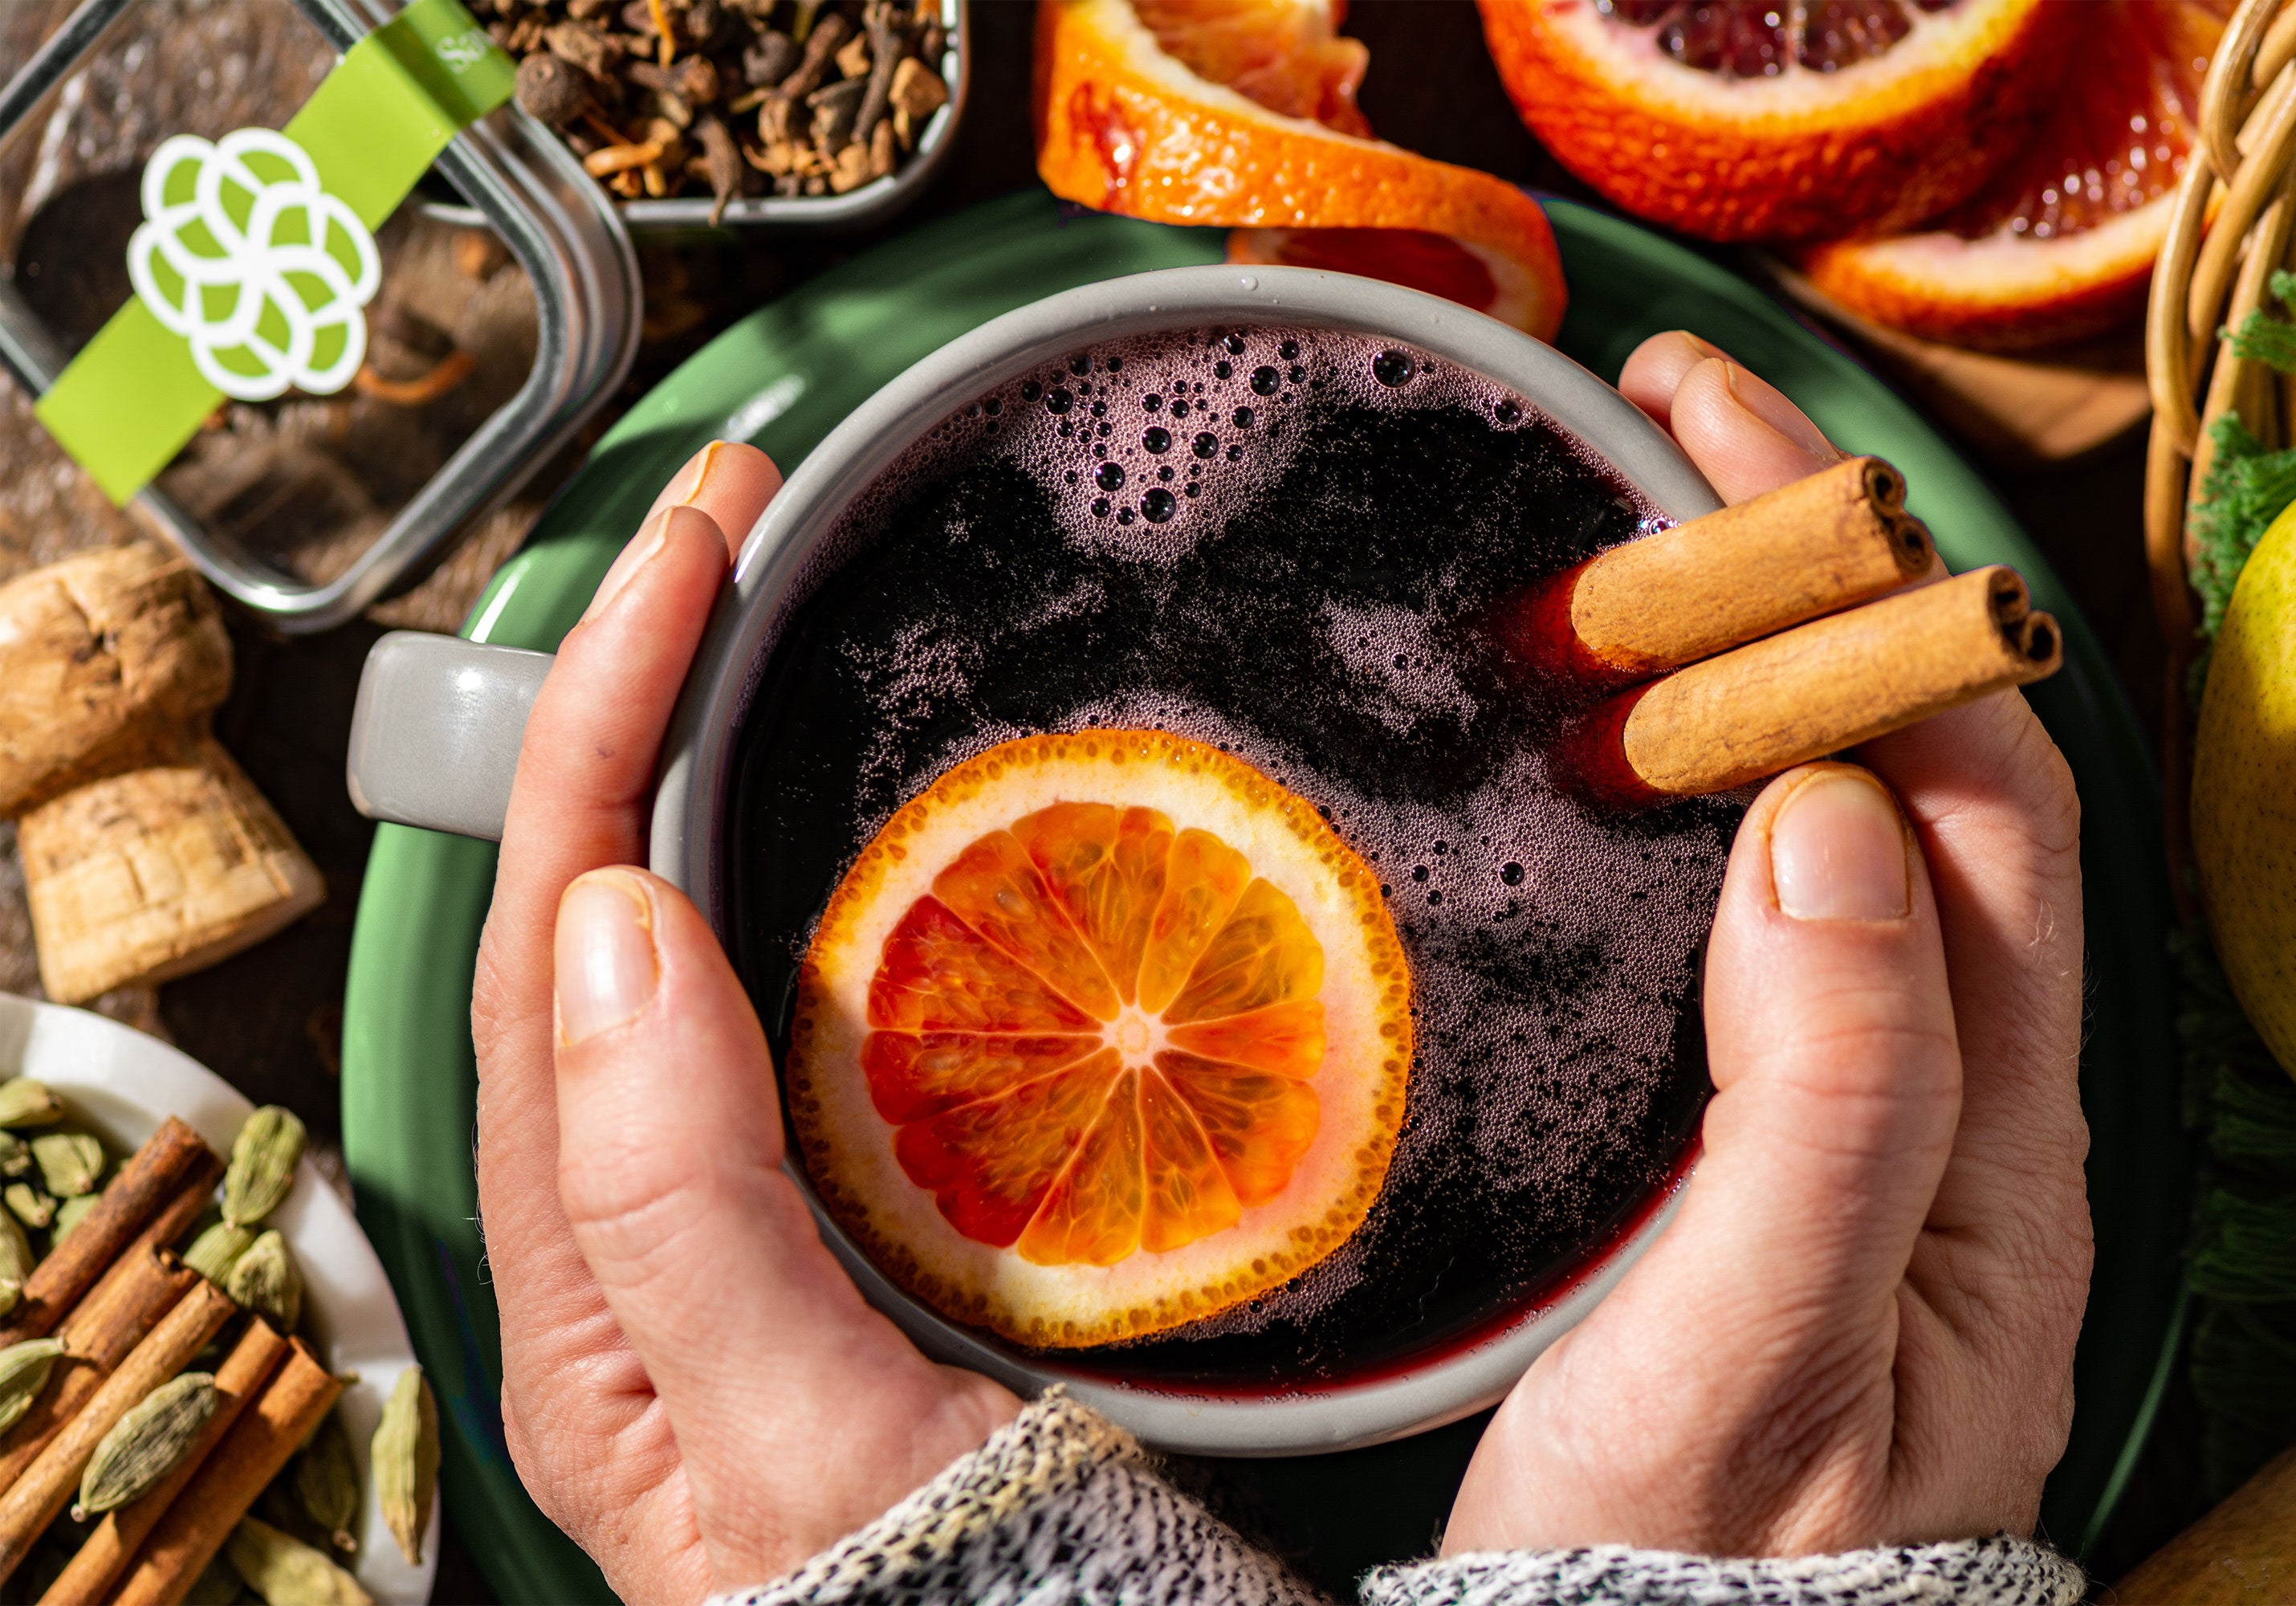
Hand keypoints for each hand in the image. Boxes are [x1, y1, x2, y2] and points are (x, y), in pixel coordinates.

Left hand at [470, 443, 1017, 1605]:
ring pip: (695, 941)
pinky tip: (887, 817)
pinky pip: (803, 1013)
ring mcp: (745, 1214)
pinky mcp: (850, 1218)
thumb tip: (609, 924)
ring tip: (786, 612)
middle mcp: (641, 1223)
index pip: (556, 931)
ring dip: (718, 758)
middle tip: (740, 524)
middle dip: (646, 688)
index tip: (698, 542)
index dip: (606, 714)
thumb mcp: (795, 1446)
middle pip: (600, 905)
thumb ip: (680, 1216)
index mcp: (591, 1268)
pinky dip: (821, 874)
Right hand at [1446, 334, 2091, 1557]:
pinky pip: (1757, 913)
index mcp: (1995, 1125)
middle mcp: (1949, 1090)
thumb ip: (1829, 1092)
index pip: (1976, 780)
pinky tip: (1608, 754)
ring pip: (1833, 829)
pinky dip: (1694, 787)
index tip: (1723, 448)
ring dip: (1751, 668)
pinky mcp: (1748, 1137)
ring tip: (1621, 547)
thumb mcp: (1767, 1341)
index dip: (1872, 589)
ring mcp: (1849, 1107)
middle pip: (1917, 770)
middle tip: (1648, 435)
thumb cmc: (1699, 1560)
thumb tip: (1828, 815)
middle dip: (1810, 579)